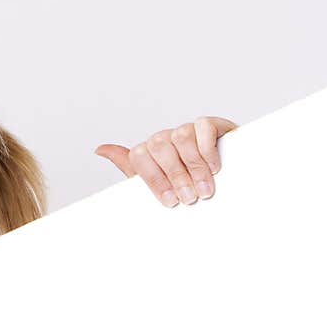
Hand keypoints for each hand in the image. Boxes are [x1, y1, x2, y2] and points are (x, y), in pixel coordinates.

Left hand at [95, 116, 238, 206]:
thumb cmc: (189, 186)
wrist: (227, 183)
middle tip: (189, 199)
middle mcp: (166, 138)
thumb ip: (130, 168)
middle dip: (174, 175)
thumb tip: (99, 149)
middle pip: (158, 145)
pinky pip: (203, 127)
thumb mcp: (160, 186)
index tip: (170, 202)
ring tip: (204, 190)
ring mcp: (187, 129)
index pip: (138, 155)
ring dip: (193, 167)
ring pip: (180, 137)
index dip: (153, 179)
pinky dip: (208, 150)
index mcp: (150, 153)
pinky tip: (215, 168)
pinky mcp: (210, 124)